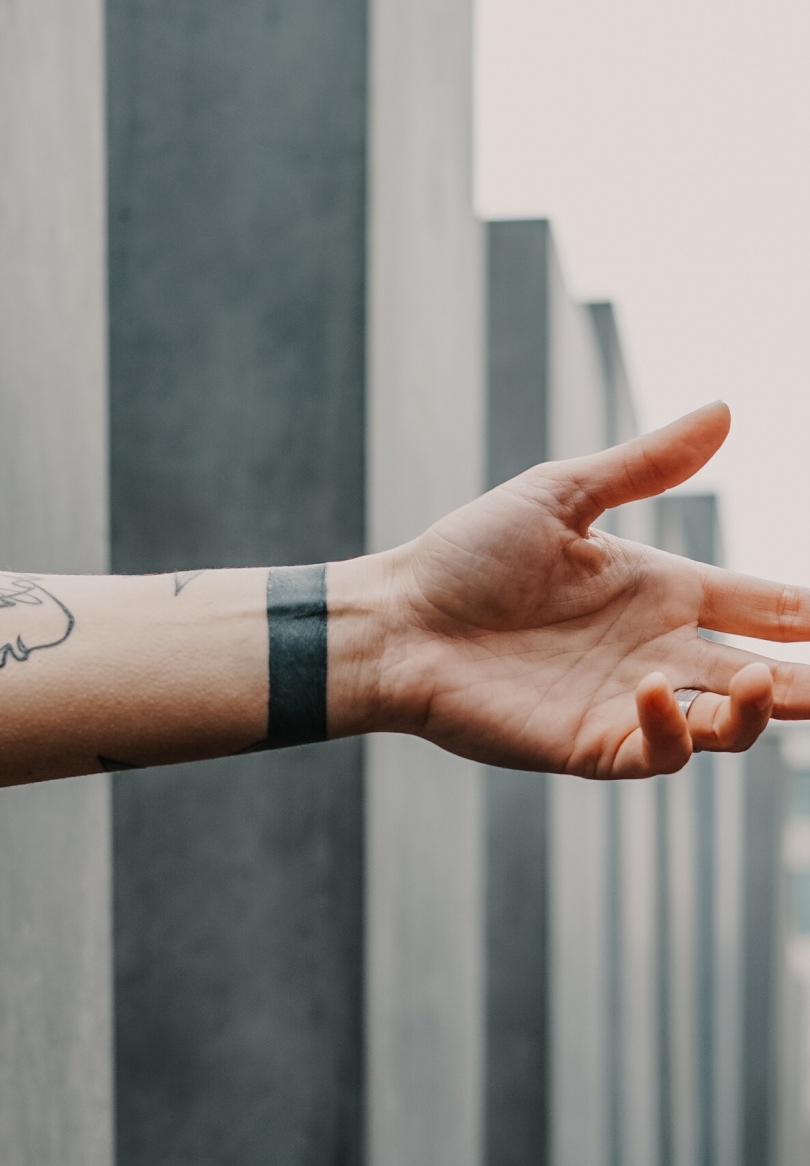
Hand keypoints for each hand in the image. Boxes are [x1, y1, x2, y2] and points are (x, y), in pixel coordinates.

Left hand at [383, 402, 809, 778]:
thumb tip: (725, 410)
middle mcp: (658, 650)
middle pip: (763, 675)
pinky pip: (659, 755)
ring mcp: (628, 703)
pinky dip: (671, 730)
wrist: (397, 620)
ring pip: (727, 724)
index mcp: (663, 589)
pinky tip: (649, 690)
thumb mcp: (562, 495)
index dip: (807, 613)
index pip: (762, 605)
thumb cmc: (468, 556)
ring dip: (756, 709)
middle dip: (809, 681)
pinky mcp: (592, 744)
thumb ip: (646, 464)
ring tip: (756, 679)